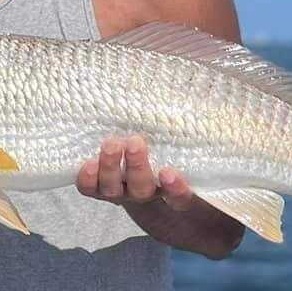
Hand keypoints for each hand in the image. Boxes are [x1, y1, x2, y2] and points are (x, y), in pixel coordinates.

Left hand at [76, 135, 193, 211]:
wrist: (133, 168)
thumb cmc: (164, 151)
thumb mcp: (179, 146)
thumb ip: (186, 133)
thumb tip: (204, 92)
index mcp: (172, 190)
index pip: (180, 197)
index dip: (176, 189)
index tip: (169, 173)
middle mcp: (145, 193)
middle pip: (142, 190)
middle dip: (137, 167)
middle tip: (136, 143)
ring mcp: (119, 192)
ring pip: (113, 190)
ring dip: (110, 167)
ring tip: (111, 144)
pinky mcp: (97, 187)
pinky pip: (89, 189)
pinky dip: (87, 179)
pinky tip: (88, 163)